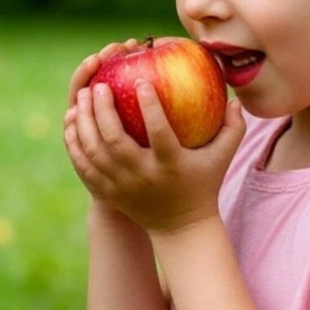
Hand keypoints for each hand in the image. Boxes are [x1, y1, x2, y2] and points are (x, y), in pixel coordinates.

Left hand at [65, 56, 245, 231]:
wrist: (180, 228)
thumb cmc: (203, 184)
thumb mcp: (222, 159)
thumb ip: (233, 129)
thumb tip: (236, 101)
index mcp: (171, 165)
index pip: (159, 134)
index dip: (150, 107)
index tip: (142, 81)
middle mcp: (143, 177)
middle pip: (115, 142)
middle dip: (103, 110)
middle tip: (100, 85)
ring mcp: (122, 186)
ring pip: (94, 152)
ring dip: (85, 122)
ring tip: (83, 96)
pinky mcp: (108, 192)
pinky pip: (84, 165)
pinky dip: (75, 143)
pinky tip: (72, 121)